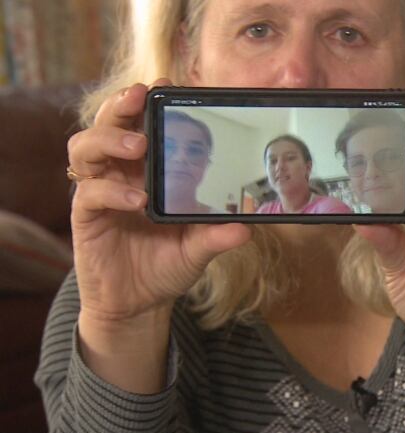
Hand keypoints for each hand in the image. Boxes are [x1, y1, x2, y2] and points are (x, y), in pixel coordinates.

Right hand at [68, 80, 249, 325]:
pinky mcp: (87, 216)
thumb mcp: (198, 249)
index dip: (150, 103)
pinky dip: (112, 191)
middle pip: (108, 123)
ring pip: (86, 147)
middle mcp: (121, 174)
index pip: (142, 125)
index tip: (168, 85)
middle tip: (141, 94)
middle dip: (121, 103)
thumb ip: (217, 235)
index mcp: (148, 170)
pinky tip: (136, 199)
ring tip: (137, 144)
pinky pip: (90, 193)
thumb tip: (247, 227)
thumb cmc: (166, 265)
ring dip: (109, 138)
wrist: (138, 303)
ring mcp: (101, 192)